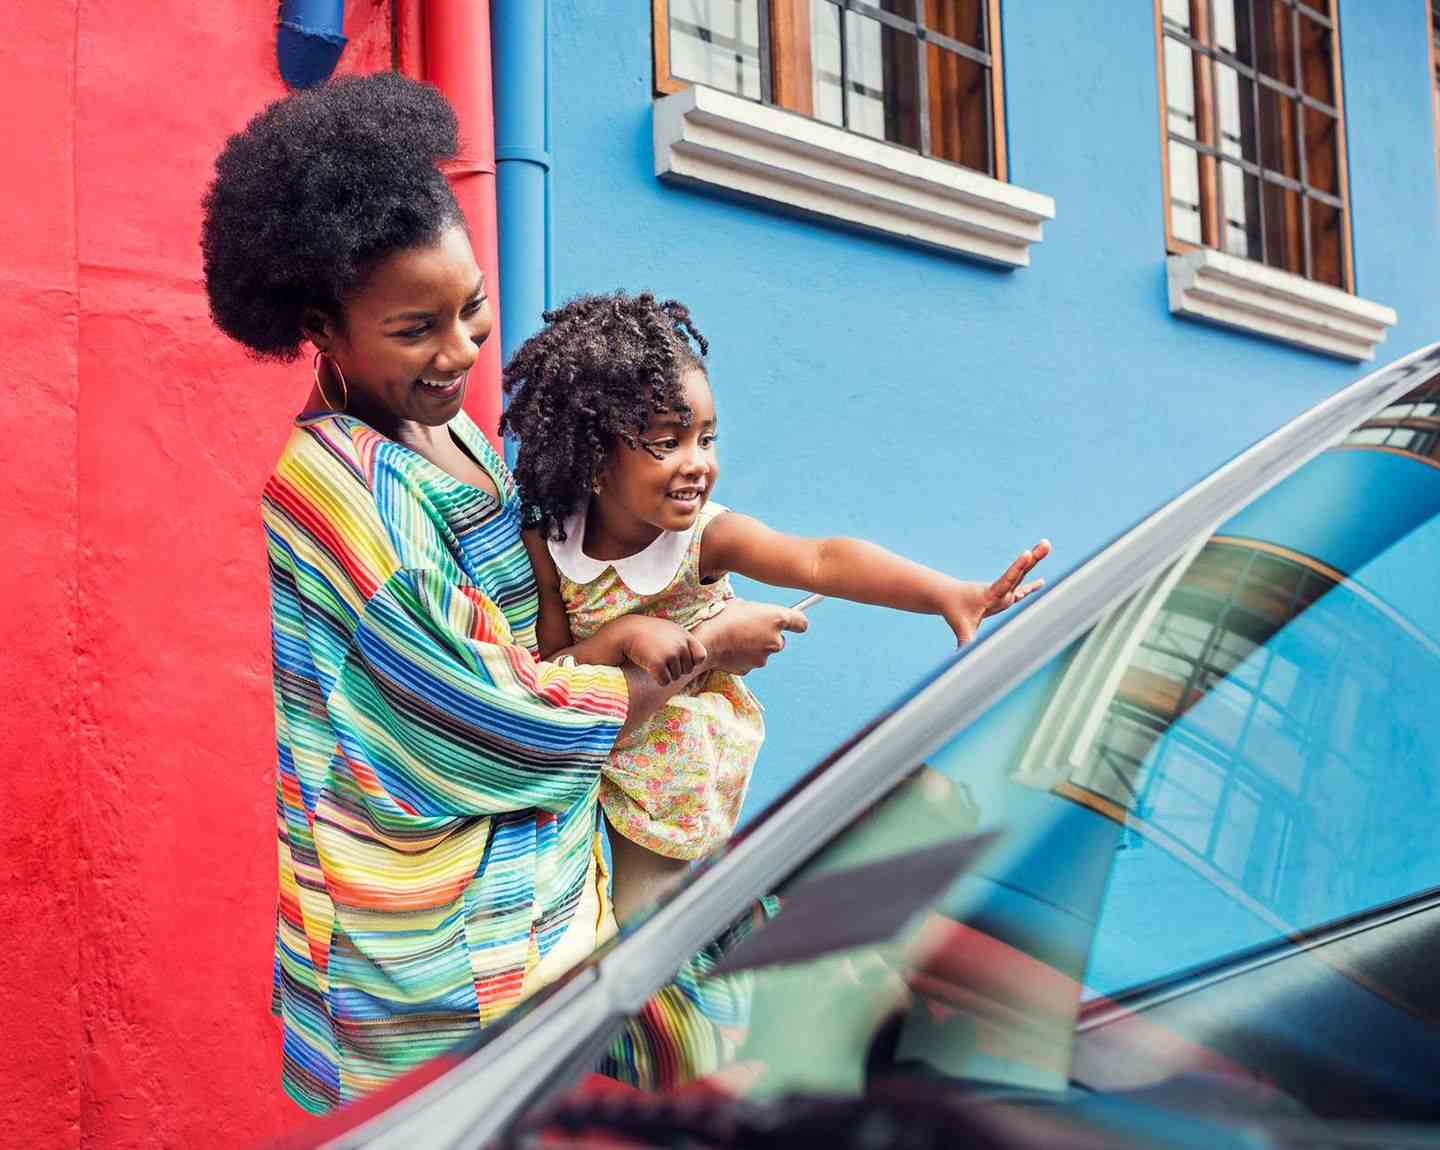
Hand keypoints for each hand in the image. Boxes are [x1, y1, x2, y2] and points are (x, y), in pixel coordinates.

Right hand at [620, 617, 708, 685]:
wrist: (626, 631)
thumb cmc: (647, 633)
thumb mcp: (669, 630)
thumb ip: (684, 642)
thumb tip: (699, 661)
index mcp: (685, 636)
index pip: (700, 657)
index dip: (690, 662)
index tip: (678, 660)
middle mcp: (680, 645)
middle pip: (687, 670)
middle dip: (675, 669)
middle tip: (660, 658)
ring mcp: (670, 654)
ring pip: (675, 677)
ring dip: (665, 674)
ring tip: (653, 659)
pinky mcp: (658, 664)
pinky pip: (665, 681)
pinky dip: (658, 679)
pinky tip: (649, 668)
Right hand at [693, 600, 808, 673]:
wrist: (705, 640)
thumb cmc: (721, 616)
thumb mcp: (741, 603)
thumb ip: (757, 611)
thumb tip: (757, 615)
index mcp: (777, 618)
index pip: (801, 623)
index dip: (796, 623)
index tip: (792, 623)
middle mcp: (776, 640)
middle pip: (780, 640)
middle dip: (768, 636)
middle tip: (750, 630)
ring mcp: (765, 657)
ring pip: (764, 652)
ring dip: (755, 647)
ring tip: (735, 639)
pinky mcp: (751, 668)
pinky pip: (750, 661)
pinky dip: (743, 657)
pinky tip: (730, 649)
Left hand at [941, 539, 1050, 643]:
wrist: (947, 597)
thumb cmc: (954, 611)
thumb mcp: (961, 626)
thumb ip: (965, 641)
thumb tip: (961, 658)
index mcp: (992, 594)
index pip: (1007, 580)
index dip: (1018, 568)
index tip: (1026, 553)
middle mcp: (1000, 590)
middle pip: (1019, 572)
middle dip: (1033, 558)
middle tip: (1045, 543)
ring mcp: (1003, 591)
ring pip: (1021, 574)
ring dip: (1035, 560)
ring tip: (1046, 543)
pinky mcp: (1003, 596)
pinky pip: (1020, 588)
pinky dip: (1031, 586)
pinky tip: (1041, 583)